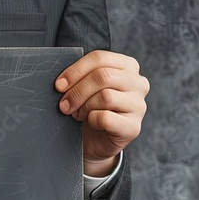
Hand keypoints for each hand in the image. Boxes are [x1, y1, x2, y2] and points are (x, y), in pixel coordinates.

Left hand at [54, 50, 149, 176]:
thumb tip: (62, 80)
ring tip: (77, 114)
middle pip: (102, 76)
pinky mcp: (133, 127)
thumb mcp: (87, 87)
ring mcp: (139, 105)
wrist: (96, 141)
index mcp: (127, 66)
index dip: (75, 70)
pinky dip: (92, 120)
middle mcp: (138, 83)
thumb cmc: (91, 109)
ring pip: (105, 96)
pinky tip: (91, 122)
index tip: (59, 85)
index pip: (100, 58)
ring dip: (84, 106)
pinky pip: (106, 118)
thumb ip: (83, 76)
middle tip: (64, 104)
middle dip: (77, 91)